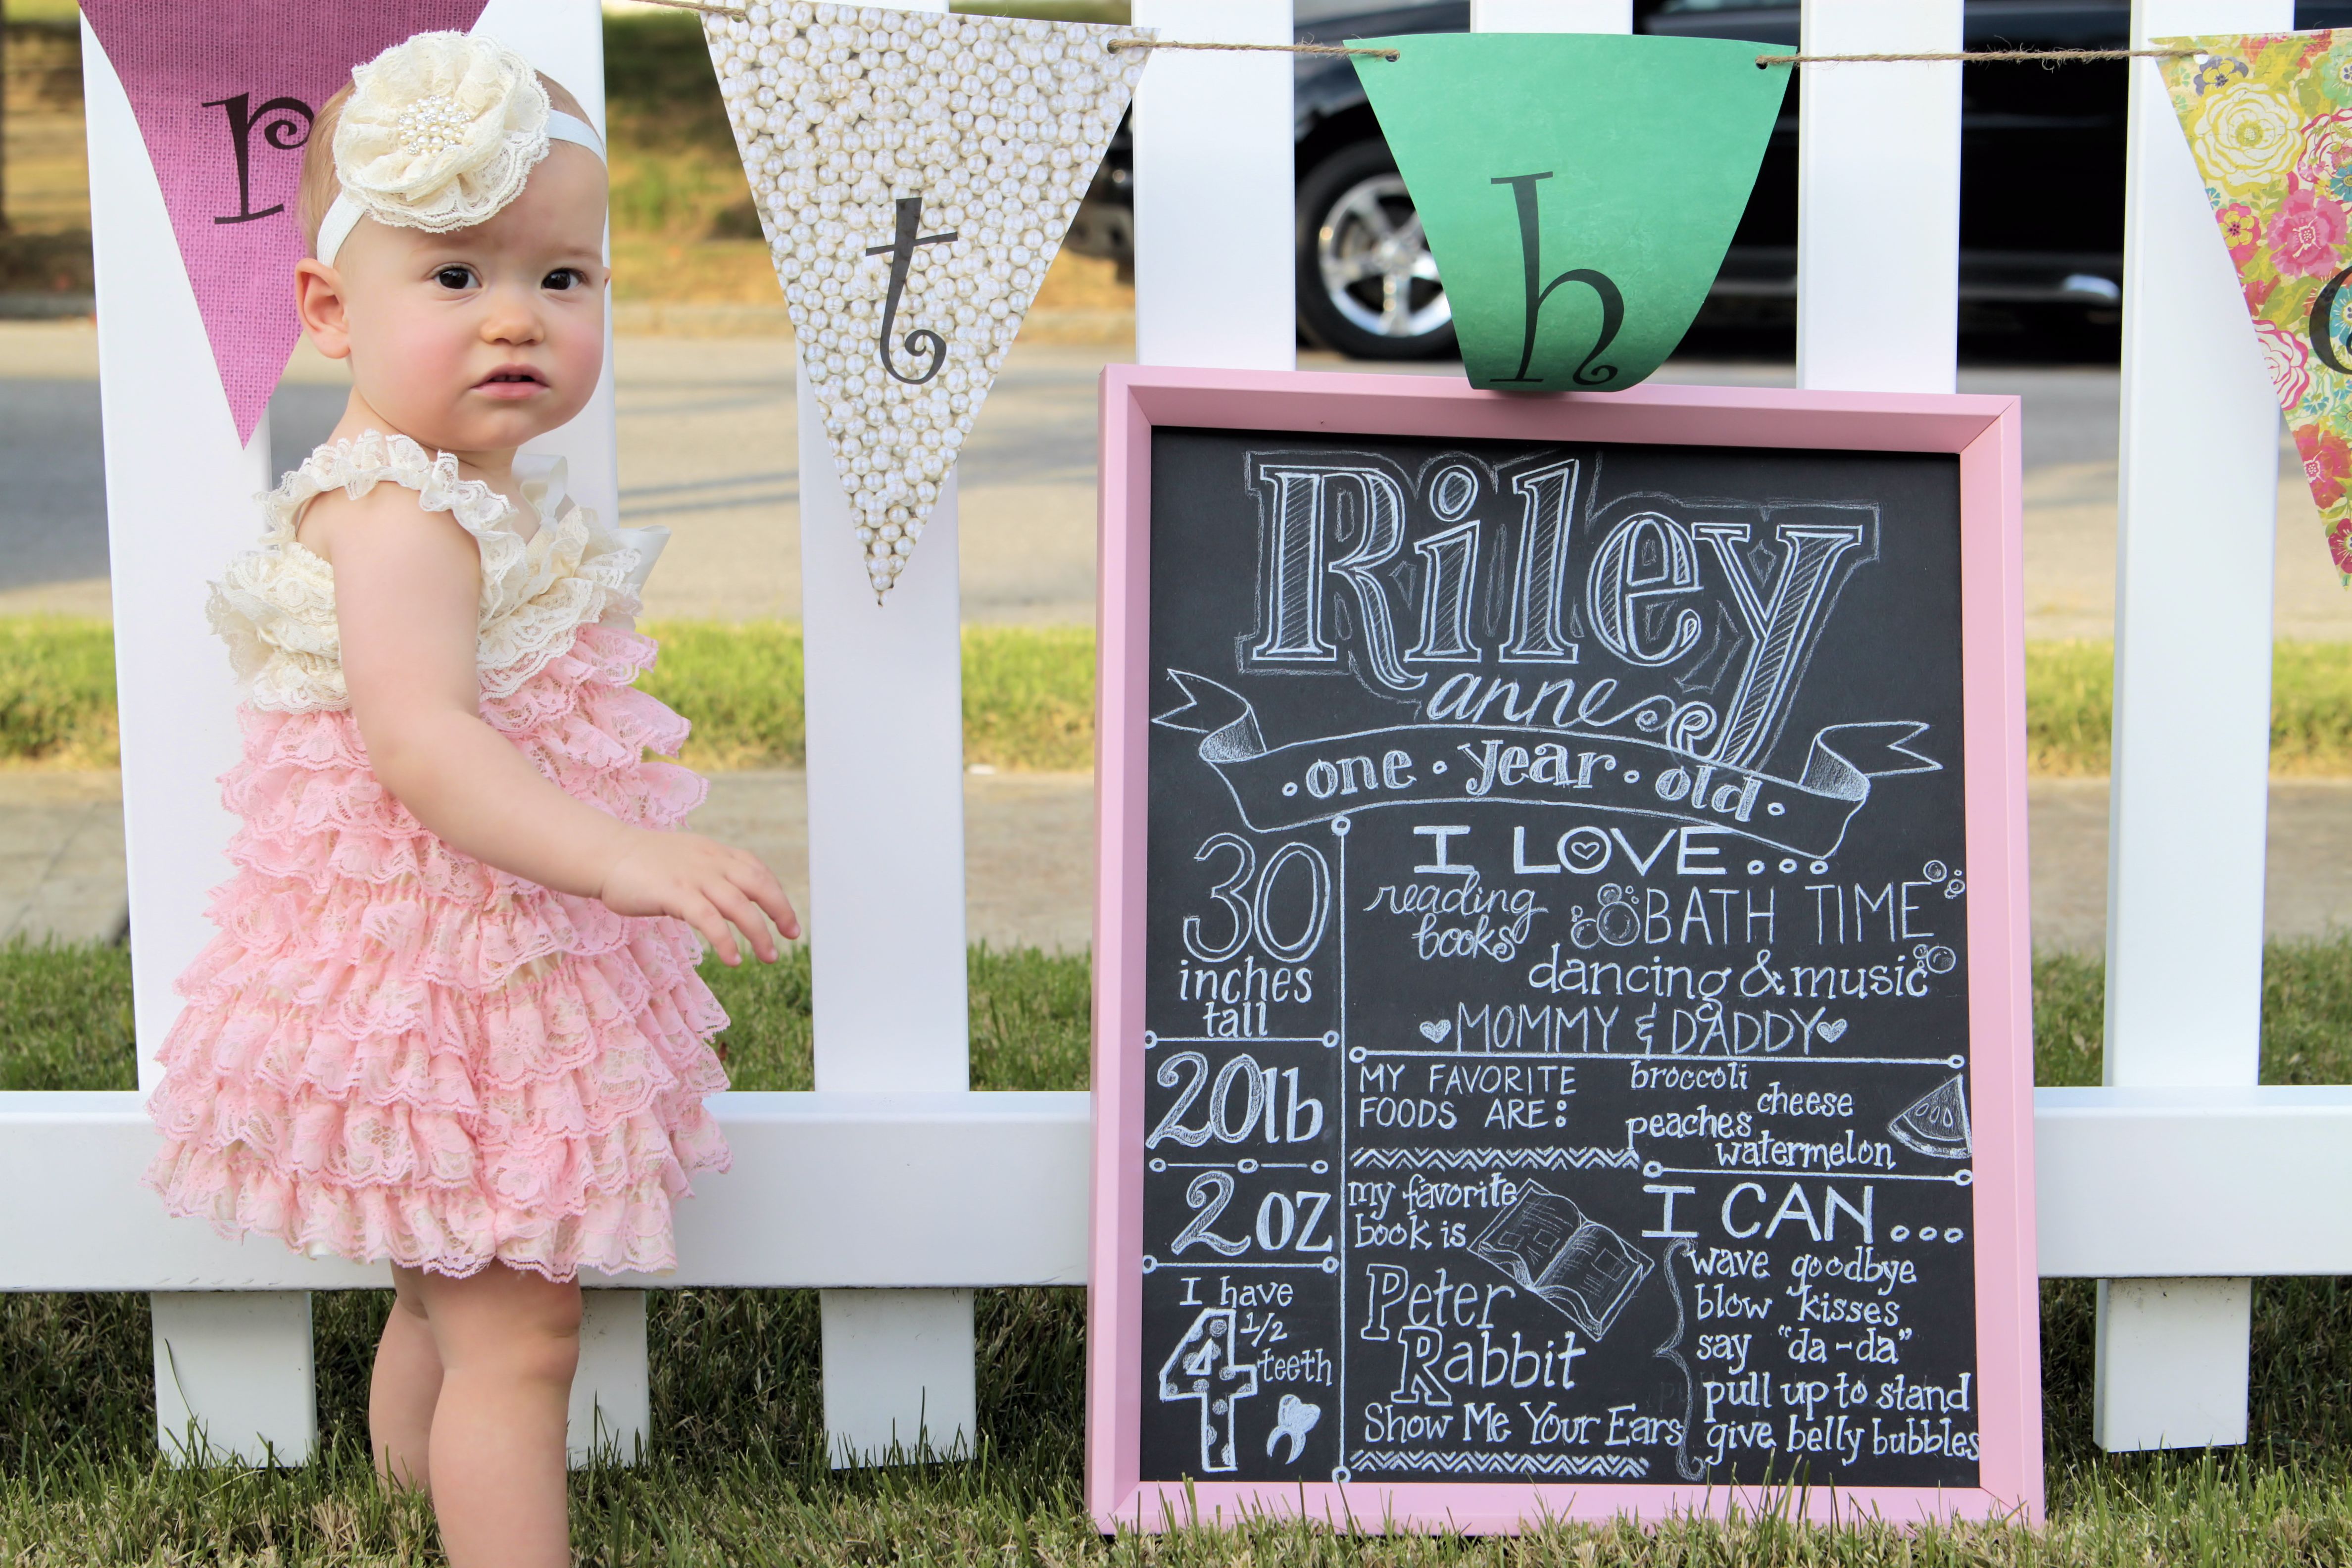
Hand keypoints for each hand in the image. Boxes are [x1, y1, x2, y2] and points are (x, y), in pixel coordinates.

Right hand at [595, 828, 800, 965]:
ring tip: (769, 956)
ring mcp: (693, 876)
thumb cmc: (643, 863)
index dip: (777, 895)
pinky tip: (733, 959)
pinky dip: (725, 941)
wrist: (606, 854)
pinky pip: (708, 919)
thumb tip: (730, 904)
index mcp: (715, 853)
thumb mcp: (686, 862)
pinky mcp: (674, 893)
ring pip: (739, 905)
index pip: (758, 871)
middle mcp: (711, 862)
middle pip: (759, 885)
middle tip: (791, 936)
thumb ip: (710, 877)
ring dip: (758, 933)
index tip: (787, 919)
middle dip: (781, 911)